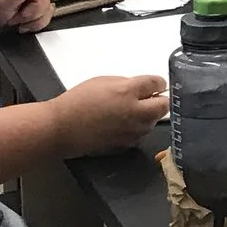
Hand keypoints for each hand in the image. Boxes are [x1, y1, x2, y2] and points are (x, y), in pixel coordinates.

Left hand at [0, 0, 53, 34]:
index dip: (37, 6)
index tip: (24, 13)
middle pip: (47, 4)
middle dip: (33, 16)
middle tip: (16, 17)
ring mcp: (29, 3)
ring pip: (46, 13)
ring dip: (33, 22)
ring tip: (16, 22)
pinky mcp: (28, 15)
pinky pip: (41, 20)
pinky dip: (33, 26)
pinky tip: (21, 27)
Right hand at [50, 75, 169, 154]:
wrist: (62, 128)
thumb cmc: (77, 102)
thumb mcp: (103, 81)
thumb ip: (127, 83)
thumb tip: (142, 87)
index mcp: (128, 92)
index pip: (157, 83)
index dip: (158, 82)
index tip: (156, 84)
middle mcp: (134, 113)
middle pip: (164, 106)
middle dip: (159, 100)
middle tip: (150, 98)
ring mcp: (132, 131)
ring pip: (153, 122)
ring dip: (147, 115)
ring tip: (130, 112)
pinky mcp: (126, 145)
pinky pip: (139, 135)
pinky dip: (136, 129)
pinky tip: (122, 124)